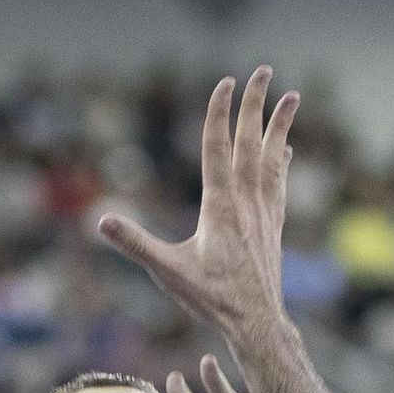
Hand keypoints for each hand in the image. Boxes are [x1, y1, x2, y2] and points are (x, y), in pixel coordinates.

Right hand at [96, 68, 297, 332]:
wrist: (256, 322)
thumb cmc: (212, 298)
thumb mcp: (168, 271)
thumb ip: (136, 243)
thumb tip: (101, 222)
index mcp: (221, 205)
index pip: (218, 147)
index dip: (220, 112)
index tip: (225, 81)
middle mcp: (247, 201)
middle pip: (251, 141)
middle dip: (256, 103)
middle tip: (263, 69)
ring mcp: (264, 212)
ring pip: (273, 157)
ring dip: (281, 125)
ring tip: (293, 96)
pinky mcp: (273, 226)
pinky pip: (279, 183)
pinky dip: (282, 161)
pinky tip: (286, 150)